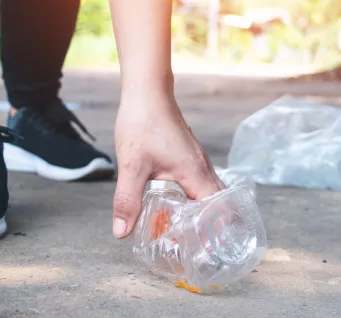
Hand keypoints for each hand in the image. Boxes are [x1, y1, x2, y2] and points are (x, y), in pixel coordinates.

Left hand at [111, 90, 224, 237]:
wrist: (146, 92)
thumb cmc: (142, 124)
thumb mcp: (132, 166)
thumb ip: (128, 200)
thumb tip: (121, 232)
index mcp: (195, 173)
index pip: (217, 210)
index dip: (213, 231)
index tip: (203, 249)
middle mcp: (203, 168)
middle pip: (219, 203)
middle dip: (212, 225)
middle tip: (196, 246)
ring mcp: (198, 160)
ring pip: (211, 192)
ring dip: (205, 211)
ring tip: (190, 231)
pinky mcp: (190, 155)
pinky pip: (202, 182)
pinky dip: (197, 198)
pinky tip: (179, 204)